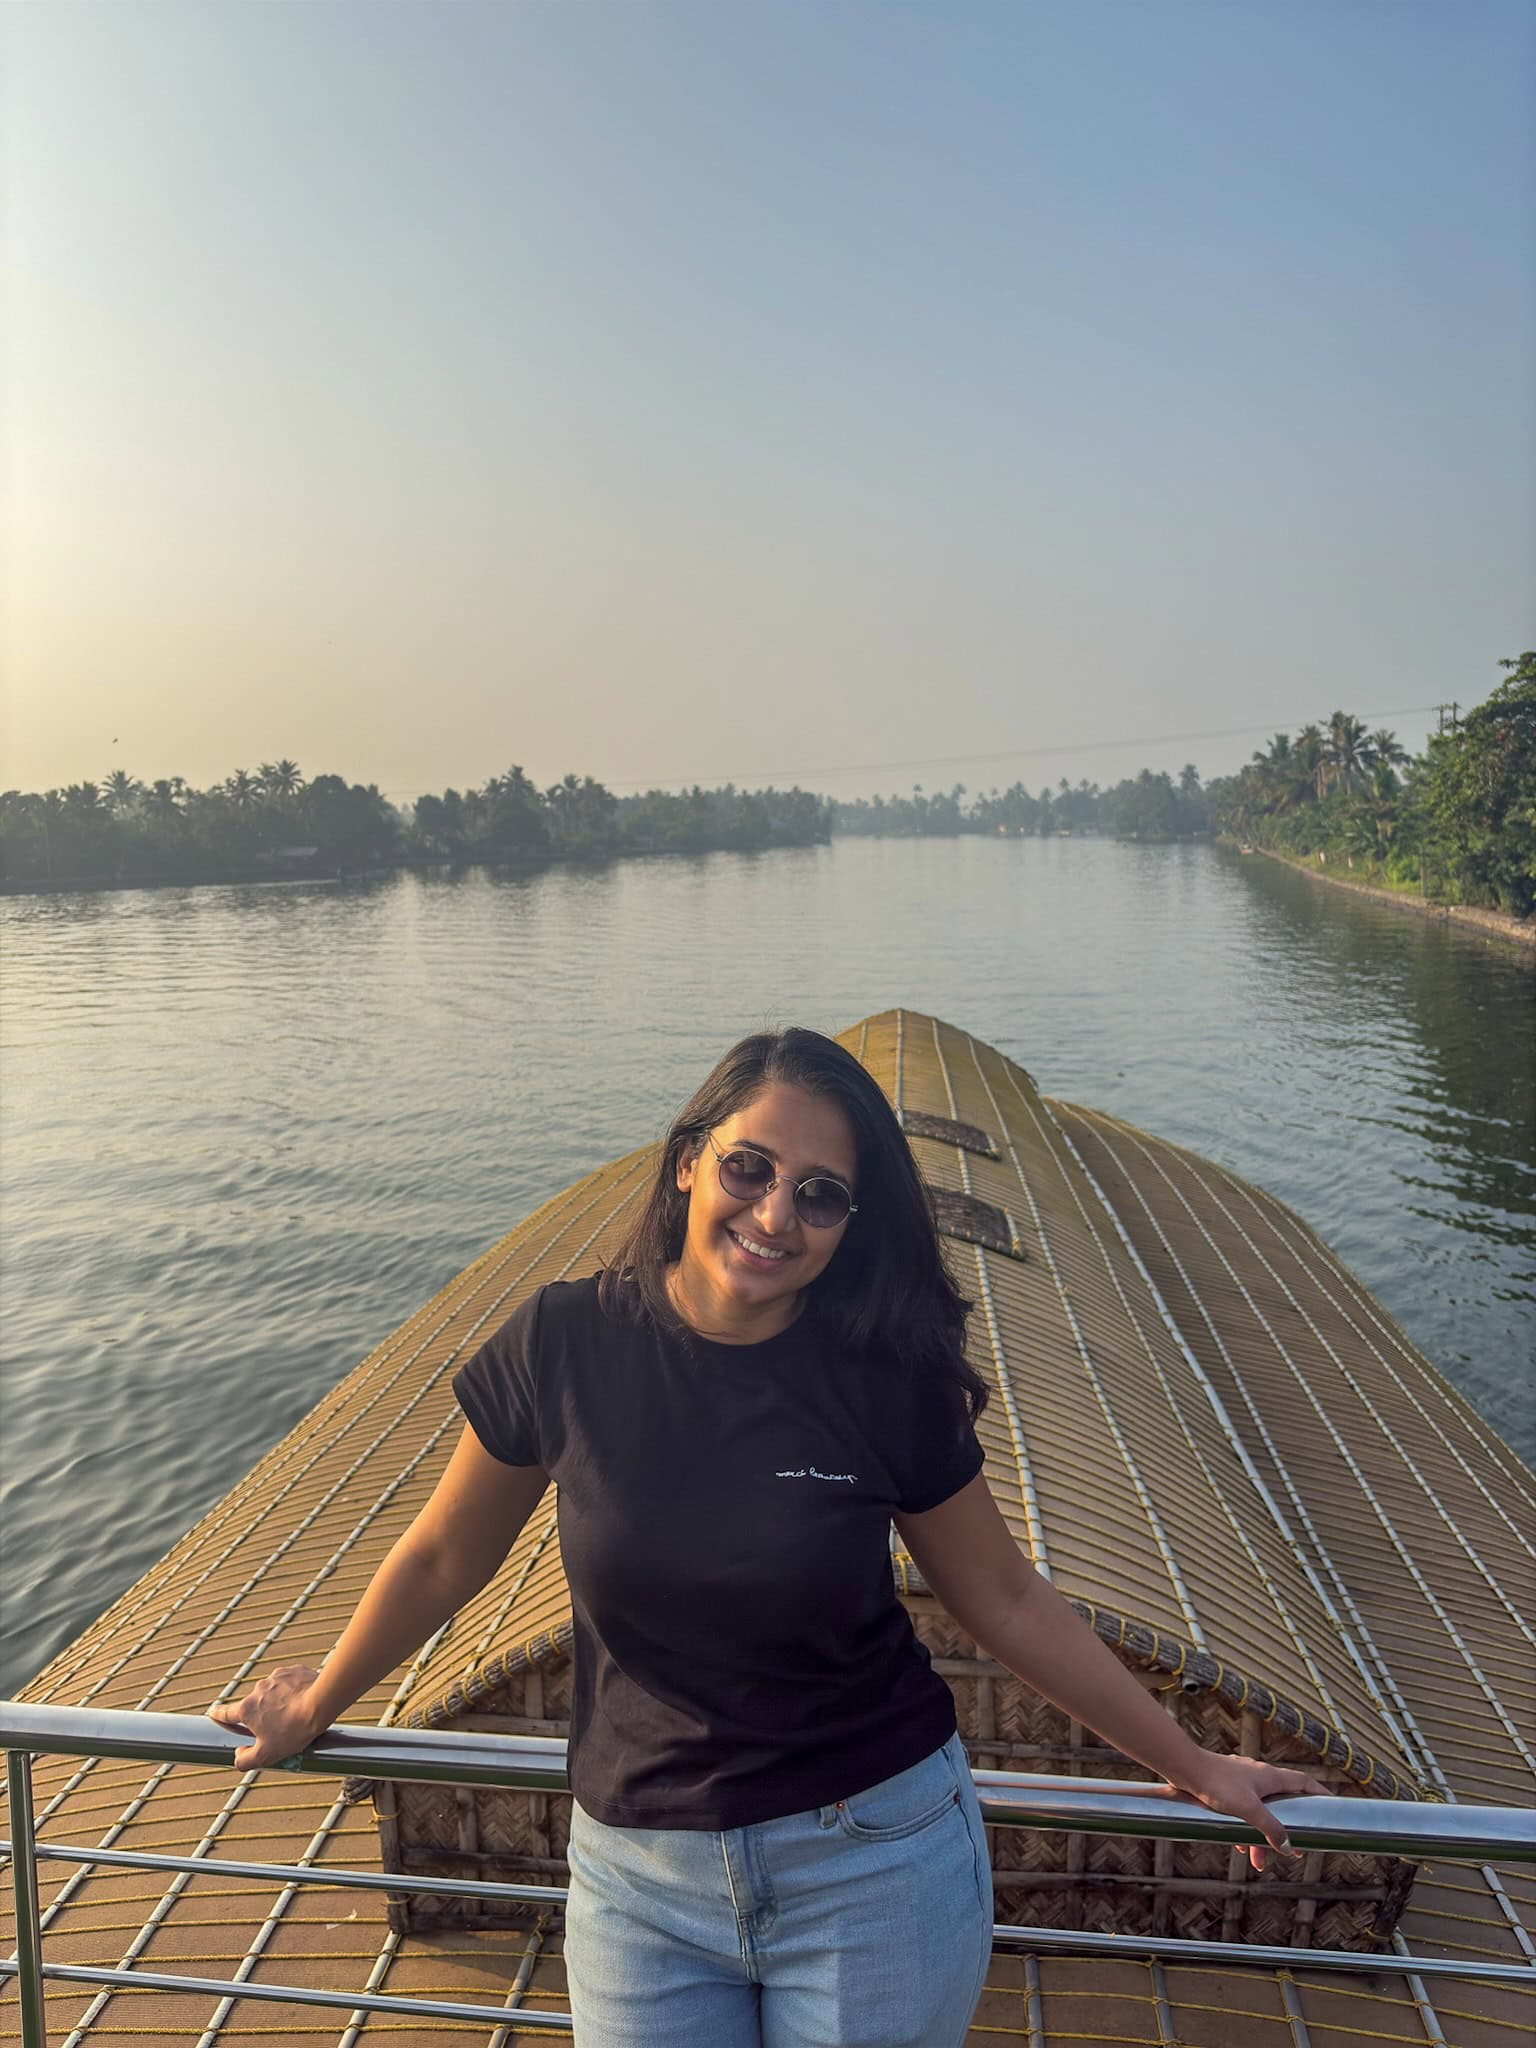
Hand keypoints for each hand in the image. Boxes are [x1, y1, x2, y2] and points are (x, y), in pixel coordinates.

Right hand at [207, 1663, 327, 1770]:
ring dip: (279, 1702)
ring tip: (295, 1715)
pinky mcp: (293, 1670)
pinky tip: (304, 1700)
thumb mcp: (267, 1755)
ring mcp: (276, 1677)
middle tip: (278, 1727)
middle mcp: (258, 1688)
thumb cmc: (294, 1730)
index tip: (214, 1714)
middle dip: (262, 1715)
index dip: (219, 1715)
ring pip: (273, 1692)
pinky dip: (293, 1691)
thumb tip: (237, 1756)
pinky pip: (289, 1682)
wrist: (322, 1703)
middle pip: (255, 1704)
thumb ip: (246, 1760)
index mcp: (247, 1709)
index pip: (227, 1712)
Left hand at [1171, 1753, 1327, 1870]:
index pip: (1304, 1783)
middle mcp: (1259, 1776)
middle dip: (1288, 1828)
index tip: (1331, 1807)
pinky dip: (1244, 1828)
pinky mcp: (1226, 1787)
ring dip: (1261, 1836)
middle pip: (1282, 1804)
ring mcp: (1242, 1781)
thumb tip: (1289, 1847)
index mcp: (1270, 1777)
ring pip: (1260, 1812)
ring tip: (1259, 1861)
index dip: (1319, 1794)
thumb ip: (1270, 1828)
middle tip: (1295, 1851)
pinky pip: (1242, 1811)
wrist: (1185, 1768)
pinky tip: (1238, 1845)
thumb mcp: (1248, 1810)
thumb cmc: (1216, 1783)